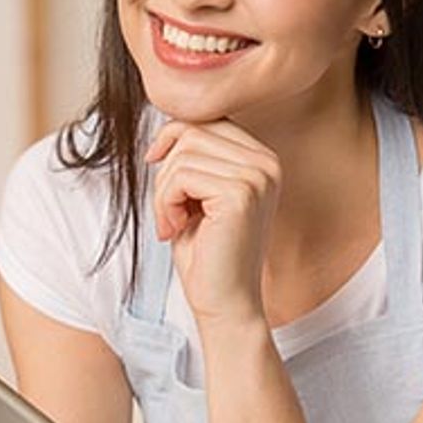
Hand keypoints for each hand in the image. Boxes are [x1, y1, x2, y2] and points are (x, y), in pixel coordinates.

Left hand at [147, 118, 280, 327]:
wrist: (224, 302)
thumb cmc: (206, 253)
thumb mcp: (196, 194)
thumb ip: (193, 156)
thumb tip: (167, 124)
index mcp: (261, 159)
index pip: (207, 120)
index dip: (172, 138)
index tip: (155, 164)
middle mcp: (267, 162)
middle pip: (191, 132)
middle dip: (165, 172)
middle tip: (167, 212)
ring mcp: (257, 176)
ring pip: (181, 154)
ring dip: (163, 192)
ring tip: (172, 223)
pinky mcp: (240, 194)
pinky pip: (180, 176)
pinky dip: (165, 203)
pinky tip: (175, 230)